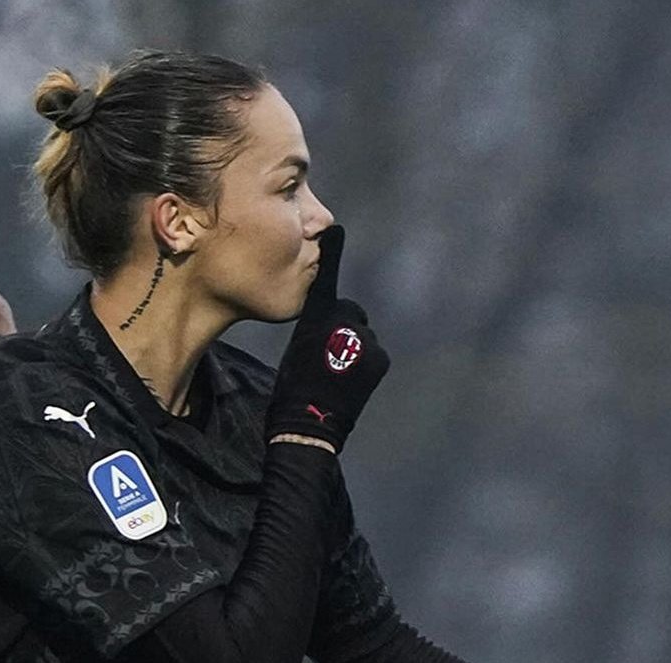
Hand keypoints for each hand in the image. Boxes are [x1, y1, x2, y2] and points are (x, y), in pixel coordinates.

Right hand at [266, 225, 389, 452]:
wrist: (308, 424)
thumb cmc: (291, 389)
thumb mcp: (294, 348)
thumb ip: (314, 326)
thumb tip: (330, 321)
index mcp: (317, 315)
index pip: (326, 278)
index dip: (332, 252)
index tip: (336, 230)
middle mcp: (345, 320)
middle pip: (349, 313)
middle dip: (341, 327)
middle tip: (323, 356)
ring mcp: (365, 340)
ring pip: (361, 335)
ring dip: (352, 348)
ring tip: (334, 373)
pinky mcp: (379, 358)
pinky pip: (372, 353)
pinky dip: (363, 363)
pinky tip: (348, 382)